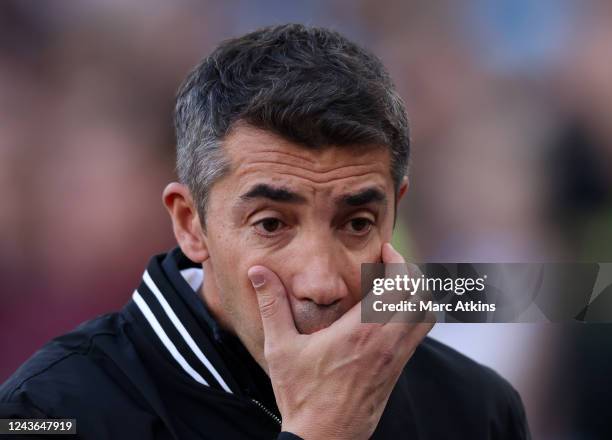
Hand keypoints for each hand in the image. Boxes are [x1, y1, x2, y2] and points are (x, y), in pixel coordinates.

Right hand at [247, 243, 434, 439]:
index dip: (398, 261)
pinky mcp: (396, 372)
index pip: (399, 286)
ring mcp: (395, 359)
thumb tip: (258, 272)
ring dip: (416, 293)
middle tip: (389, 262)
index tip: (384, 250)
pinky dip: (414, 315)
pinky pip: (418, 335)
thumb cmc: (301, 396)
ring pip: (426, 316)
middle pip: (421, 296)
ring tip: (393, 284)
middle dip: (410, 271)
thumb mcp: (280, 348)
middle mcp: (386, 342)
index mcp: (360, 331)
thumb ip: (272, 305)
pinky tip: (388, 314)